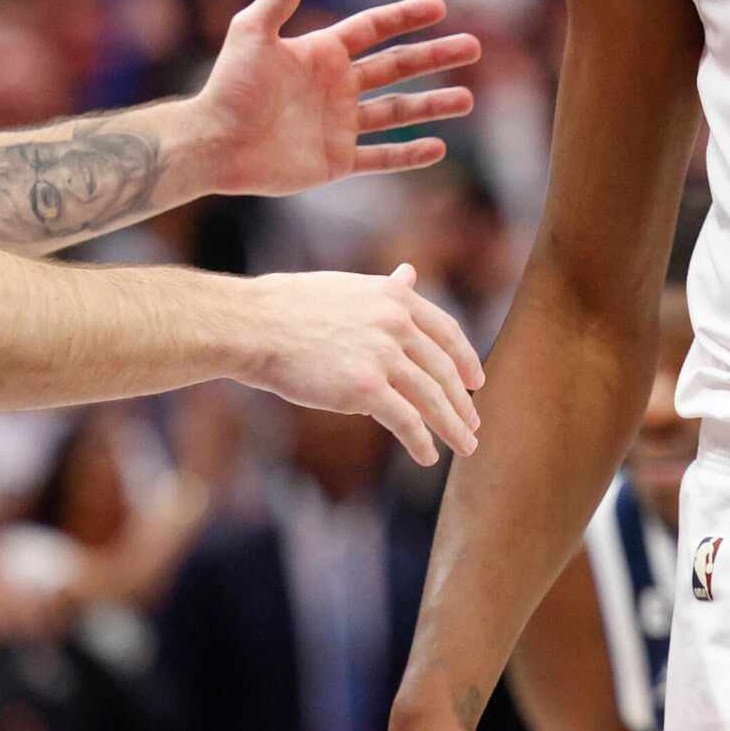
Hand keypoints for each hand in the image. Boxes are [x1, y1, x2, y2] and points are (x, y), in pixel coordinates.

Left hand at [190, 0, 481, 196]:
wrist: (212, 144)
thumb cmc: (228, 86)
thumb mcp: (252, 31)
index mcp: (322, 53)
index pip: (374, 29)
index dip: (406, 16)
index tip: (440, 7)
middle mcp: (336, 86)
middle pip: (398, 67)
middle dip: (436, 57)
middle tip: (474, 46)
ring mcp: (339, 124)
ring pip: (398, 112)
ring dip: (433, 105)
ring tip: (468, 99)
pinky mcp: (335, 161)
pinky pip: (380, 156)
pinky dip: (410, 154)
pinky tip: (439, 147)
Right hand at [243, 265, 485, 464]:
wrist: (253, 326)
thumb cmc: (289, 306)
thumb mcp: (348, 287)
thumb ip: (385, 288)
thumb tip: (410, 274)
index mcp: (396, 297)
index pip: (446, 331)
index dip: (465, 358)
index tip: (475, 379)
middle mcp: (397, 324)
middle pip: (444, 369)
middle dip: (462, 400)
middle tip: (473, 422)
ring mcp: (382, 356)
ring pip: (432, 398)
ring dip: (453, 425)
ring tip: (465, 444)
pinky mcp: (365, 389)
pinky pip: (406, 421)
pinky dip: (421, 442)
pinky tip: (428, 456)